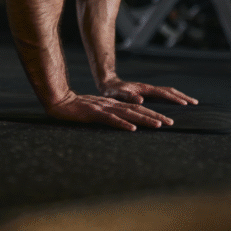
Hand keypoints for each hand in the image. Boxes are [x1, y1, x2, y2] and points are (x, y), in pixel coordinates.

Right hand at [46, 91, 174, 130]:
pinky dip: (123, 124)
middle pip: (137, 110)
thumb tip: (123, 123)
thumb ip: (109, 115)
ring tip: (159, 125)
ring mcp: (104, 109)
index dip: (152, 114)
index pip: (137, 109)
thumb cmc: (76, 108)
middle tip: (171, 123)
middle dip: (155, 116)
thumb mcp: (97, 111)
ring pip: (128, 114)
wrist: (59, 101)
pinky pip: (111, 120)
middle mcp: (112, 105)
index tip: (166, 121)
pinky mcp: (94, 113)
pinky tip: (133, 129)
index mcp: (113, 105)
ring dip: (144, 120)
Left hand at [98, 77, 198, 105]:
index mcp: (144, 89)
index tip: (185, 104)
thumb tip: (140, 101)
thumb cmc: (111, 92)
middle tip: (195, 103)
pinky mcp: (148, 93)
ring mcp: (149, 90)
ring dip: (180, 97)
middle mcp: (149, 88)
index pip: (163, 93)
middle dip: (183, 96)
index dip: (174, 98)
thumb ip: (127, 97)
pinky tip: (176, 104)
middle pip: (170, 91)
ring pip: (168, 92)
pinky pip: (164, 95)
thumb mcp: (117, 95)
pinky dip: (173, 98)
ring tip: (191, 103)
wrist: (108, 84)